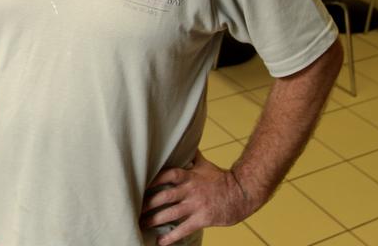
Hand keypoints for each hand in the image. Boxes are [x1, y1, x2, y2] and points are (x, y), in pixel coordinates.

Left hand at [140, 151, 256, 244]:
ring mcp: (196, 205)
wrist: (243, 193)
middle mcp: (191, 190)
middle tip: (134, 207)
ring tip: (141, 224)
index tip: (139, 183)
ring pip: (171, 213)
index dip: (153, 179)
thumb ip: (192, 156)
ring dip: (154, 219)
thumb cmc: (222, 179)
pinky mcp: (202, 219)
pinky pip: (184, 229)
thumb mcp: (205, 165)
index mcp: (190, 176)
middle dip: (148, 203)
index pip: (168, 175)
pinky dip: (171, 236)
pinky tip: (161, 241)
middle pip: (165, 196)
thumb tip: (184, 142)